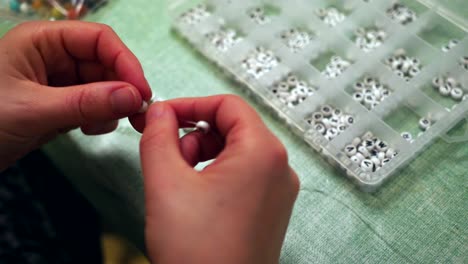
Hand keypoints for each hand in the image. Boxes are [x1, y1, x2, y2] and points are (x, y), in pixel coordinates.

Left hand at [0, 21, 151, 170]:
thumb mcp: (34, 110)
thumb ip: (86, 103)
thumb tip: (135, 97)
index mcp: (42, 41)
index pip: (98, 39)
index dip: (125, 62)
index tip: (142, 92)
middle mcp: (53, 57)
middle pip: (104, 64)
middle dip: (122, 88)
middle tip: (139, 115)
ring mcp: (58, 83)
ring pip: (103, 87)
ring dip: (113, 105)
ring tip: (108, 125)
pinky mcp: (61, 106)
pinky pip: (93, 106)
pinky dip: (100, 118)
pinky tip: (90, 130)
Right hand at [139, 95, 298, 263]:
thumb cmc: (197, 251)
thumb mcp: (166, 182)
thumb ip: (159, 136)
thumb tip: (160, 111)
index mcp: (263, 153)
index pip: (227, 105)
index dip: (190, 104)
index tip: (162, 116)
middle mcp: (280, 168)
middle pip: (234, 127)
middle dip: (194, 133)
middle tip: (166, 154)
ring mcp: (279, 191)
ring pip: (237, 152)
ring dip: (203, 154)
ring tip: (178, 180)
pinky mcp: (272, 210)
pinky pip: (244, 176)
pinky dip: (216, 174)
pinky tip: (195, 196)